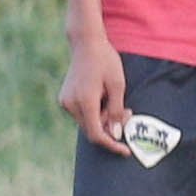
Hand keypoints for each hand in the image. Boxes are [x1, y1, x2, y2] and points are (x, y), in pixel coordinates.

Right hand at [59, 31, 128, 153]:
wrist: (87, 45)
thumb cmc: (106, 62)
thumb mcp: (118, 85)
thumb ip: (116, 111)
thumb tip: (115, 134)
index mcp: (85, 102)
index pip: (96, 134)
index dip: (111, 145)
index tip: (125, 151)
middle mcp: (71, 104)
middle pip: (92, 129)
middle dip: (112, 127)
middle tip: (129, 113)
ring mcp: (65, 101)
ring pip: (88, 122)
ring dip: (104, 119)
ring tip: (119, 102)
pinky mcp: (65, 98)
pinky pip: (83, 113)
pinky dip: (96, 112)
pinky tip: (106, 99)